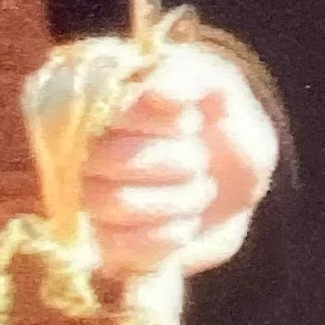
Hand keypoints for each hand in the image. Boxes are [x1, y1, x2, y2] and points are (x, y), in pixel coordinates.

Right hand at [76, 43, 279, 278]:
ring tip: (200, 191)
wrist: (238, 187)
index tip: (192, 121)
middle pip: (108, 158)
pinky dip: (167, 237)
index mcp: (108, 100)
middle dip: (176, 161)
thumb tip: (159, 92)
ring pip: (113, 203)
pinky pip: (118, 247)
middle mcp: (86, 148)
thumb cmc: (224, 129)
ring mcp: (90, 197)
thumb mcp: (222, 91)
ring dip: (177, 199)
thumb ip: (193, 78)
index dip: (154, 120)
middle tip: (199, 159)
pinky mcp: (103, 243)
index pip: (106, 109)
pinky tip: (186, 224)